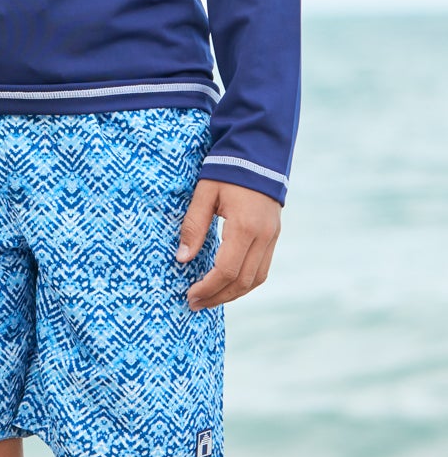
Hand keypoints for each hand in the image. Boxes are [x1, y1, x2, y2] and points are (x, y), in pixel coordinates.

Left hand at [177, 179, 281, 308]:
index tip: (190, 295)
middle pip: (243, 282)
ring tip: (209, 298)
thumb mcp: (204, 194)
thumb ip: (194, 226)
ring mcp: (272, 237)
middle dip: (218, 296)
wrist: (257, 152)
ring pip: (256, 279)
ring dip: (233, 293)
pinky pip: (262, 269)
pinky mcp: (274, 235)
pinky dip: (245, 282)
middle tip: (195, 304)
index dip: (208, 288)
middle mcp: (263, 237)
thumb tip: (182, 259)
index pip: (227, 270)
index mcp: (245, 227)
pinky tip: (227, 283)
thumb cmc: (225, 170)